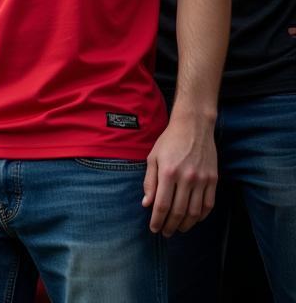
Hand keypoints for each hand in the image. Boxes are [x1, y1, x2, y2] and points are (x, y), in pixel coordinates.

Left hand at [142, 113, 217, 235]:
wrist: (193, 127)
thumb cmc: (169, 141)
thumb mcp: (153, 157)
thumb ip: (149, 181)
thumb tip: (146, 204)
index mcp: (168, 172)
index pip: (162, 205)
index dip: (157, 220)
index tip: (154, 229)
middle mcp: (186, 178)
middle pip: (178, 211)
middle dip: (170, 226)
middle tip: (165, 233)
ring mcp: (202, 180)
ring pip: (195, 212)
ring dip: (186, 224)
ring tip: (178, 228)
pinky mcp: (213, 180)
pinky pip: (209, 205)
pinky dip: (202, 216)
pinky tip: (194, 220)